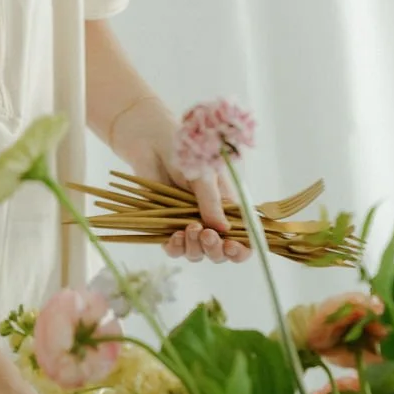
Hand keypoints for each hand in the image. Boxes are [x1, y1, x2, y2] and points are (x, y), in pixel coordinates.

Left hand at [113, 97, 249, 263]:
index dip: (241, 249)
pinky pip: (174, 247)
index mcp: (227, 206)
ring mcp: (188, 223)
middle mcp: (210, 219)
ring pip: (197, 252)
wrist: (151, 141)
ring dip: (196, 248)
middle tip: (207, 235)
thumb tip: (223, 230)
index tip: (232, 247)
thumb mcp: (204, 174)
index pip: (242, 237)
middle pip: (219, 251)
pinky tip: (174, 237)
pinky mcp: (166, 224)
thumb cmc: (185, 150)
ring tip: (190, 229)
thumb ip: (212, 201)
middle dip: (216, 249)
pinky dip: (176, 247)